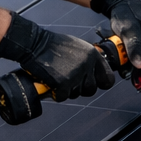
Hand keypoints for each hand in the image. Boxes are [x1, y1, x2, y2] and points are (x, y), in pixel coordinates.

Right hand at [0, 13, 114, 101]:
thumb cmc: (51, 44)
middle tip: (68, 82)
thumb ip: (87, 59)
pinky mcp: (63, 84)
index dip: (100, 83)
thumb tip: (93, 73)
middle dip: (80, 89)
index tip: (93, 83)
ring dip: (67, 91)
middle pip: (91, 89)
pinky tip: (50, 83)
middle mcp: (87, 65)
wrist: (33, 43)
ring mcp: (75, 75)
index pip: (108, 78)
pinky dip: (55, 93)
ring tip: (57, 79)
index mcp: (93, 55)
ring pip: (77, 94)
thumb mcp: (76, 46)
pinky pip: (62, 97)